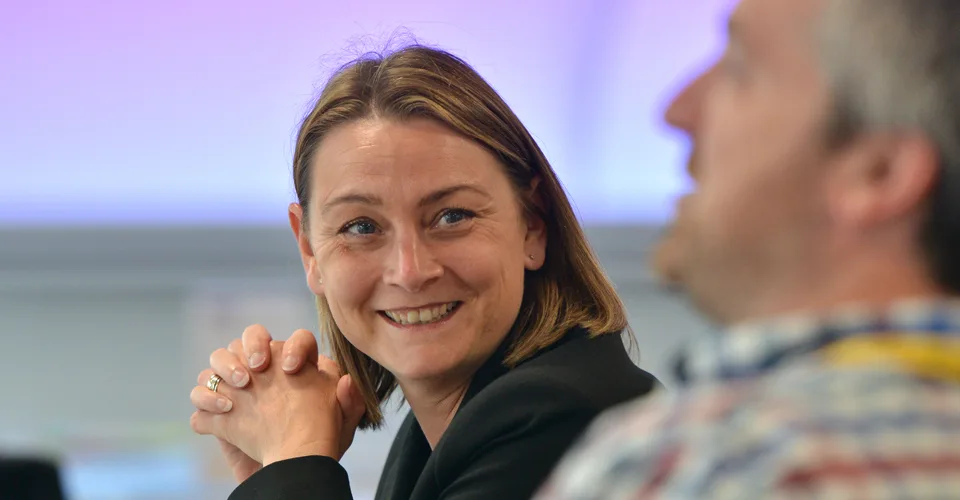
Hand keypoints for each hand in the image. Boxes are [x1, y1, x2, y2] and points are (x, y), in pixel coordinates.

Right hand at [190, 331, 364, 481]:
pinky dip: (206, 401)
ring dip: (224, 366)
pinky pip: (200, 398)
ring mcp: (238, 390)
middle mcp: (265, 372)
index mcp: (295, 366)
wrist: (293, 473)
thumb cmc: (318, 446)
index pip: (294, 339)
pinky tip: (225, 413)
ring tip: (240, 386)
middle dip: (251, 345)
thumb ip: (349, 402)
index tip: (293, 368)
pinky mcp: (218, 414)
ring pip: (217, 360)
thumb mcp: (342, 426)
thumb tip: (345, 380)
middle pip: (248, 338)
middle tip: (258, 368)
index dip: (294, 345)